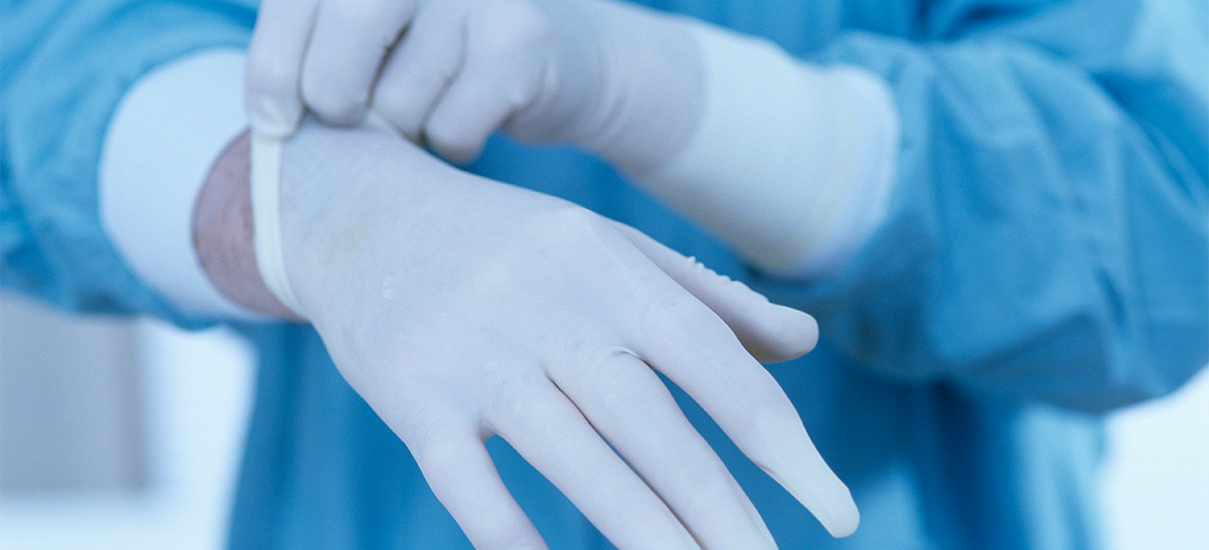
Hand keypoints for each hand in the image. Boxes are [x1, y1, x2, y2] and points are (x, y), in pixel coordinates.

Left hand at [246, 0, 703, 172]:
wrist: (574, 61)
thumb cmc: (449, 54)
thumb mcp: (380, 29)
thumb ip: (324, 43)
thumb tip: (267, 111)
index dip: (273, 62)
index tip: (269, 119)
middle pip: (346, 36)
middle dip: (333, 98)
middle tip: (351, 117)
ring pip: (400, 99)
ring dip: (406, 128)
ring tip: (434, 107)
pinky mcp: (522, 41)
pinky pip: (452, 126)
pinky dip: (453, 145)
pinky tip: (474, 121)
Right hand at [273, 121, 857, 547]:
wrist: (361, 214)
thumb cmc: (507, 243)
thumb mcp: (608, 246)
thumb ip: (709, 298)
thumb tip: (804, 347)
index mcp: (607, 266)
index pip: (712, 357)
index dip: (778, 438)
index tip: (833, 508)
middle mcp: (546, 305)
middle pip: (648, 422)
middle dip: (719, 508)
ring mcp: (474, 353)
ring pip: (571, 459)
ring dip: (642, 534)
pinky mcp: (411, 397)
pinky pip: (465, 479)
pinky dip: (508, 533)